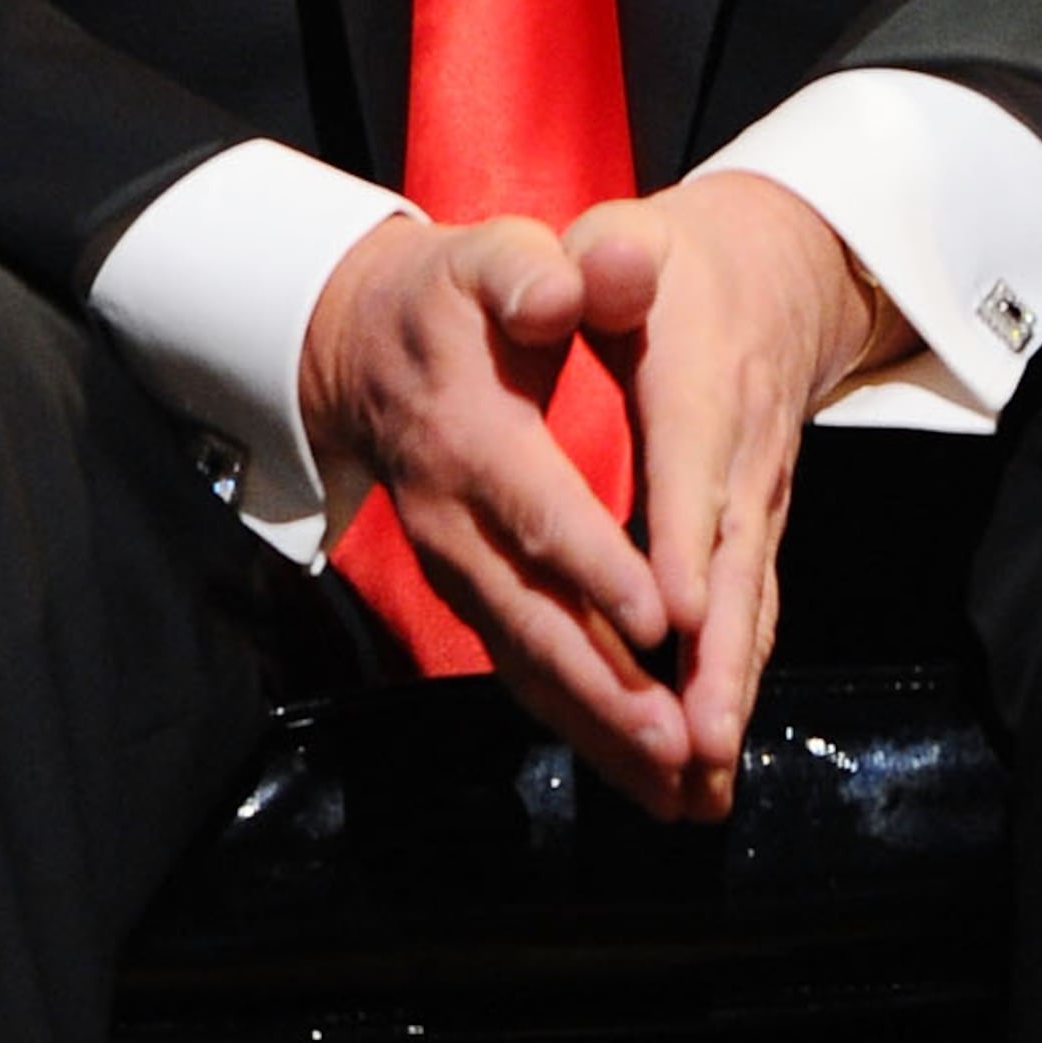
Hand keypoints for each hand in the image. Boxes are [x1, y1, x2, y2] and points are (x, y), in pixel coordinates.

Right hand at [298, 212, 691, 801]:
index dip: (597, 564)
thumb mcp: (491, 256)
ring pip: (526, 661)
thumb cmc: (453, 298)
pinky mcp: (471, 594)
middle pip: (531, 615)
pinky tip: (638, 774)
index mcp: (468, 434)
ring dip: (597, 729)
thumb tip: (567, 287)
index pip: (536, 509)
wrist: (364, 347)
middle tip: (677, 742)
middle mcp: (452, 520)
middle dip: (605, 686)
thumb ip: (536, 272)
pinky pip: (524, 671)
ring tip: (673, 786)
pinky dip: (579, 726)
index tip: (662, 617)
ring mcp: (457, 567)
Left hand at [565, 174, 910, 818]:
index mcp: (700, 385)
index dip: (682, 541)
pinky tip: (710, 759)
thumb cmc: (677, 262)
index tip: (671, 616)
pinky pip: (747, 619)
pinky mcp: (755, 531)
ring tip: (706, 784)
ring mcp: (757, 503)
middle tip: (699, 746)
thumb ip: (606, 257)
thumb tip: (593, 269)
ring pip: (748, 611)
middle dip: (718, 663)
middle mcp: (741, 458)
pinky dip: (732, 690)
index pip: (692, 469)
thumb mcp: (633, 234)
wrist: (779, 269)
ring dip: (728, 699)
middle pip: (735, 570)